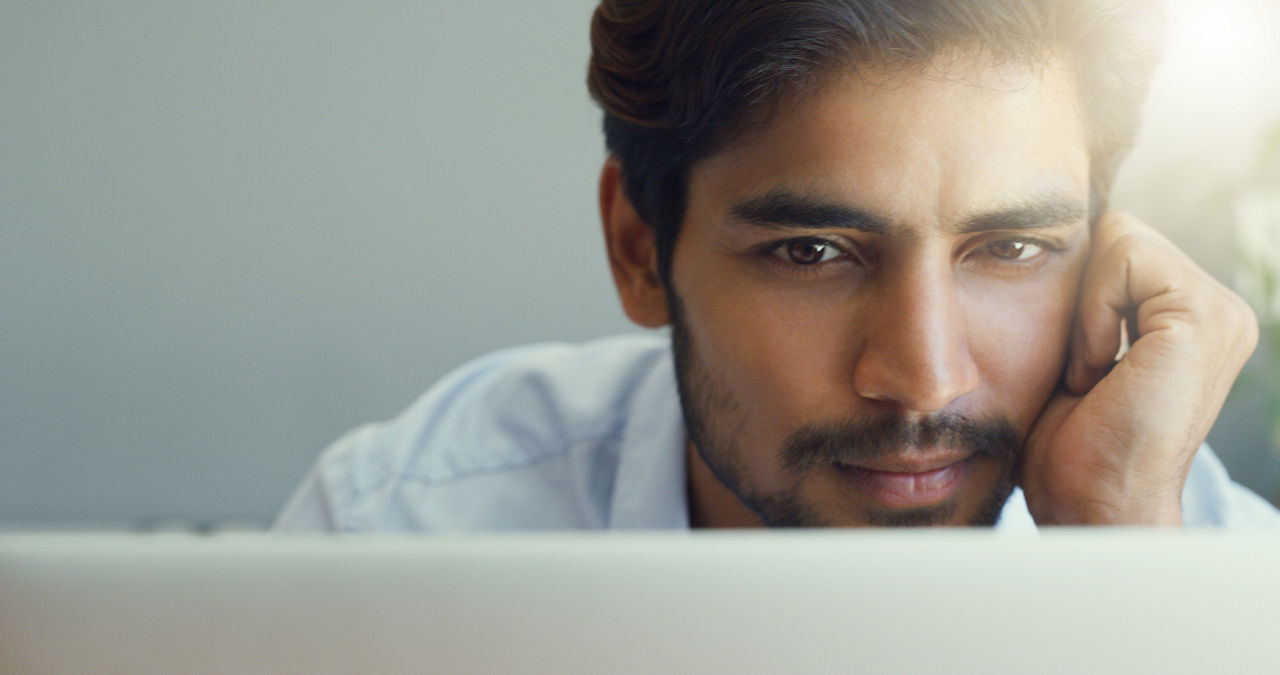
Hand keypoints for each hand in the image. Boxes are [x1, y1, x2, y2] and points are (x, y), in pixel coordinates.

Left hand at [1018, 212, 1257, 524]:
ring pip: (1117, 239)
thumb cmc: (1071, 449)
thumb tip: (1061, 241)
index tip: (1079, 369)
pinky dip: (1090, 315)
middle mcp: (1220, 311)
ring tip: (1092, 376)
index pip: (1115, 245)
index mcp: (1194, 319)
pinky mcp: (1203, 317)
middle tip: (1084, 374)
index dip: (1076, 299)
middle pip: (1115, 235)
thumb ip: (1088, 303)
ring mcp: (1220, 313)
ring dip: (1083, 313)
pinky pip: (1121, 258)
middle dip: (1081, 301)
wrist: (1088, 508)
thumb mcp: (1077, 356)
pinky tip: (1097, 372)